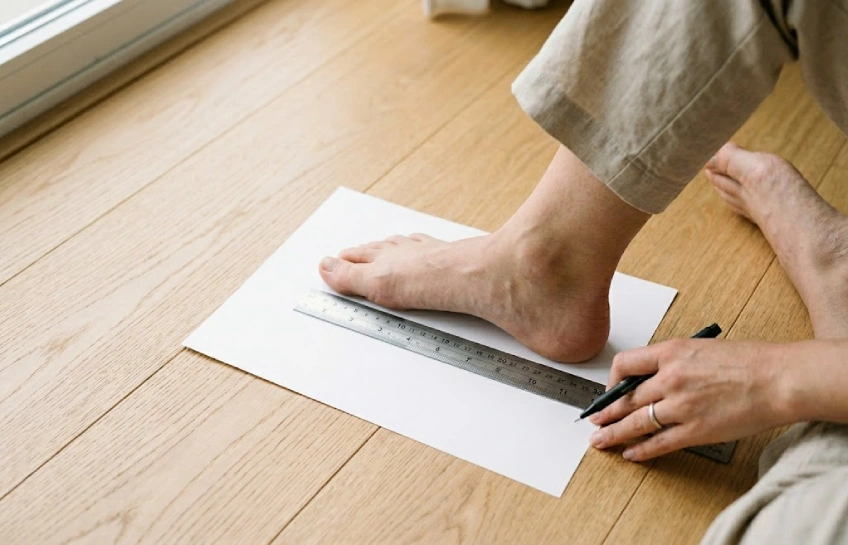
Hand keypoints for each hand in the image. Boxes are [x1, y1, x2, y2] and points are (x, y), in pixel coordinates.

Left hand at [588, 339, 790, 460]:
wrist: (778, 379)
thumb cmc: (748, 362)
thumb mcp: (701, 348)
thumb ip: (672, 362)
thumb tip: (650, 379)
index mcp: (671, 352)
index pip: (625, 364)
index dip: (612, 380)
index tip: (609, 389)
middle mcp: (670, 378)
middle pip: (625, 398)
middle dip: (606, 413)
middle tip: (594, 421)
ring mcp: (681, 406)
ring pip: (636, 422)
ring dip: (615, 434)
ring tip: (601, 441)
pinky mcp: (695, 430)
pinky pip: (659, 443)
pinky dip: (641, 450)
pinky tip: (631, 453)